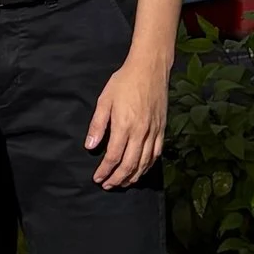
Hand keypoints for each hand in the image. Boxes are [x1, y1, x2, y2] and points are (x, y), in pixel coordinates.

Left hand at [85, 46, 171, 187]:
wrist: (150, 69)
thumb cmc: (124, 82)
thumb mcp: (104, 100)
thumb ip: (97, 125)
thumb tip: (90, 146)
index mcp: (125, 126)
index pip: (114, 157)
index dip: (105, 171)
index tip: (97, 178)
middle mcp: (141, 132)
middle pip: (130, 165)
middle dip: (118, 178)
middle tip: (107, 185)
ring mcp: (154, 131)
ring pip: (145, 162)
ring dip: (133, 176)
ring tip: (122, 183)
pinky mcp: (162, 129)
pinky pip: (156, 154)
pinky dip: (148, 166)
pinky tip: (141, 170)